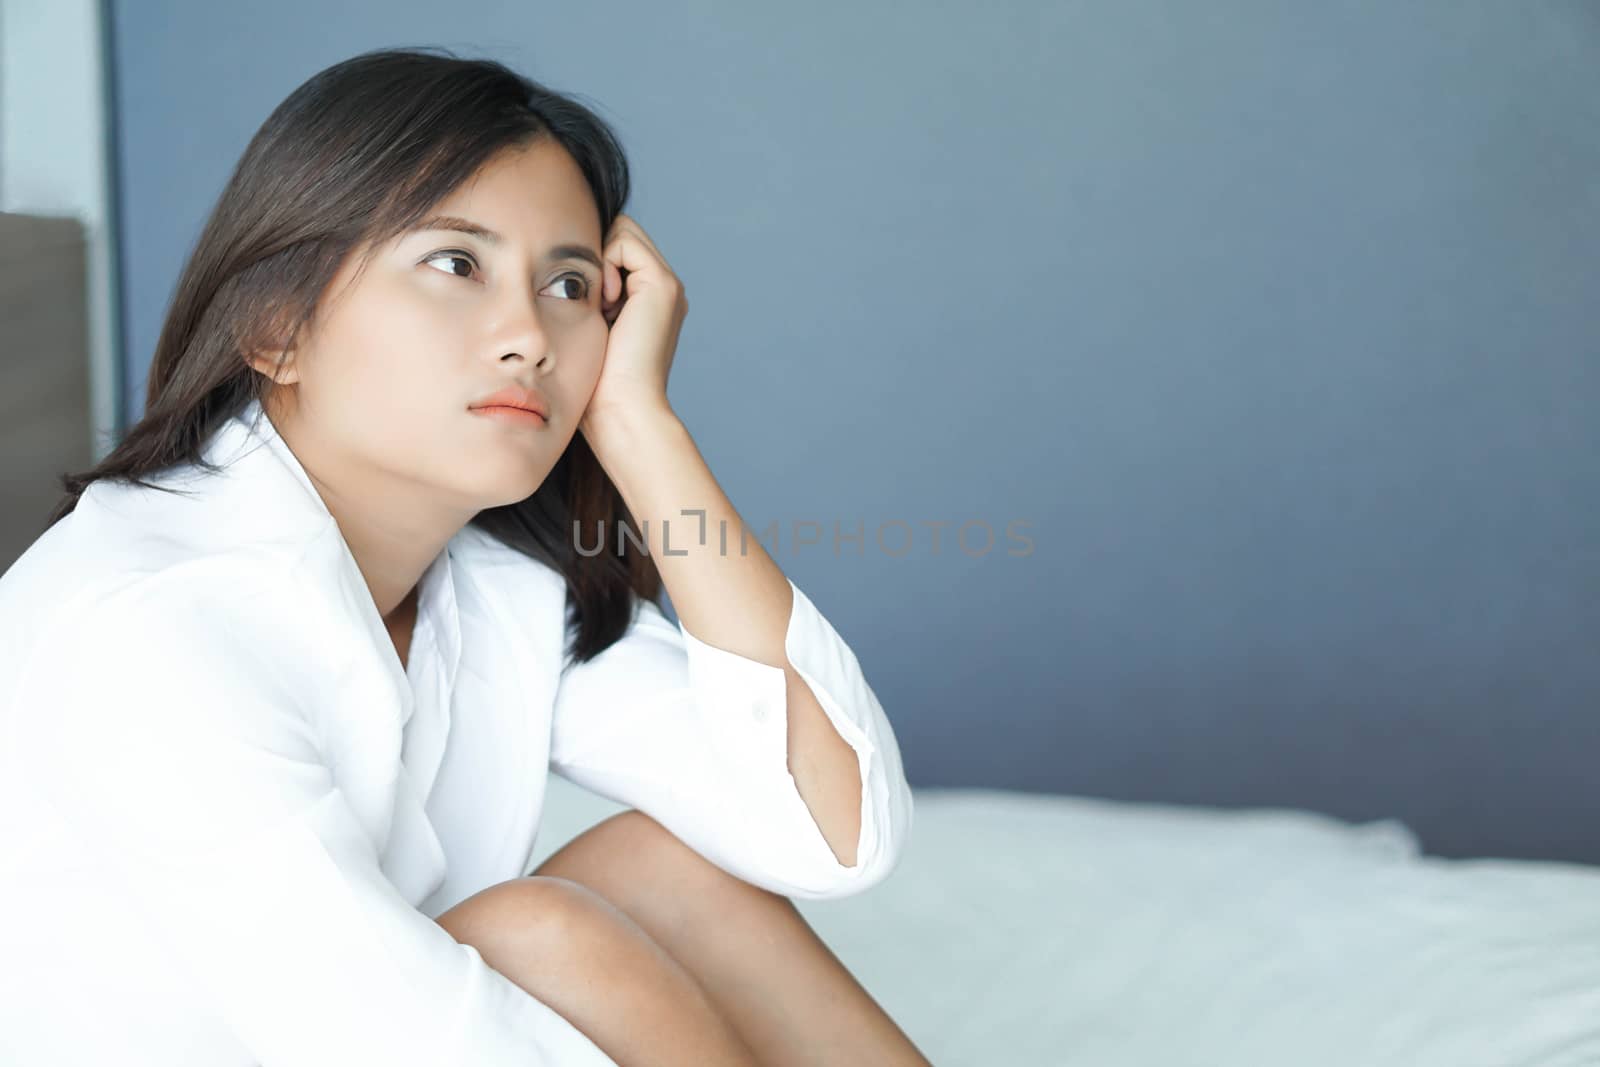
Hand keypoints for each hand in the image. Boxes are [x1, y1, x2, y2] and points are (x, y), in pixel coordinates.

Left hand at [579, 212, 686, 446]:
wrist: (620, 410)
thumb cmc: (595, 384)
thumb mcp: (586, 331)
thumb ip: (587, 298)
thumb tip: (559, 268)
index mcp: (646, 300)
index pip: (613, 248)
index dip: (591, 262)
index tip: (586, 306)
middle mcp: (661, 289)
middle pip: (617, 232)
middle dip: (595, 257)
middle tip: (593, 302)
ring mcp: (667, 284)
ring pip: (620, 229)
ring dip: (599, 260)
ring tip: (601, 304)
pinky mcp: (662, 283)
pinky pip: (623, 238)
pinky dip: (606, 262)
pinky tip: (607, 301)